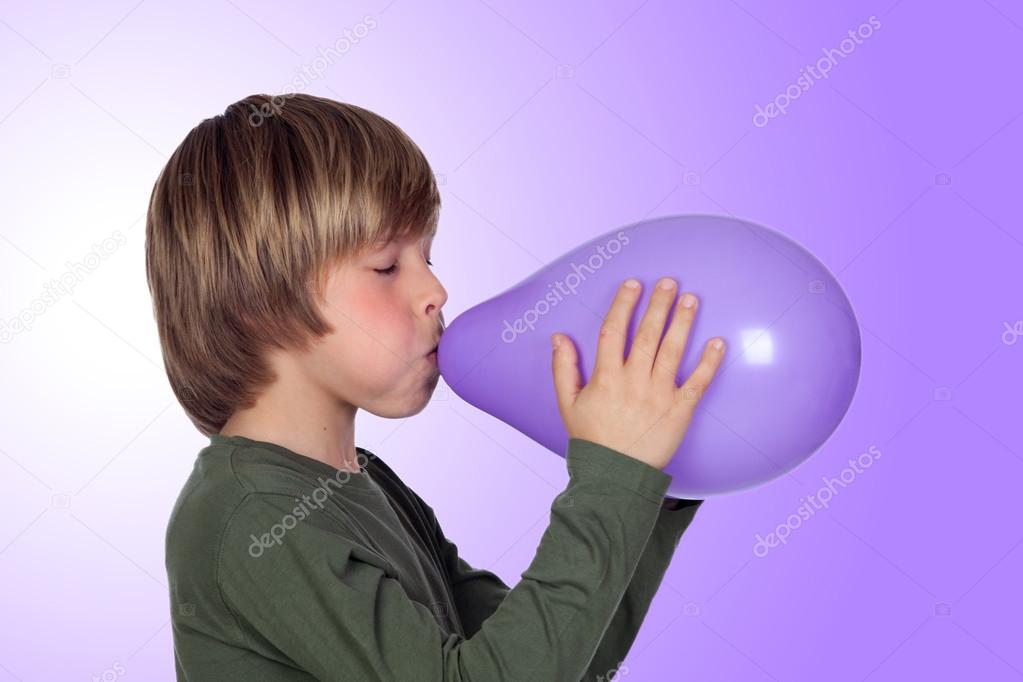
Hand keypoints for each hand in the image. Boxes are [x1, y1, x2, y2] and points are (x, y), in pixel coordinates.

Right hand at [551, 277, 725, 470]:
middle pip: (647, 334)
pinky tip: (717, 342)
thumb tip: (559, 337)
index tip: (633, 284)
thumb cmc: (591, 439)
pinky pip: (698, 382)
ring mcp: (659, 395)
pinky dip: (709, 362)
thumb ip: (563, 368)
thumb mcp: (567, 404)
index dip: (624, 305)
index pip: (614, 331)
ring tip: (691, 299)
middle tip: (669, 281)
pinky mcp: (679, 411)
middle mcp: (634, 381)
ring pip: (672, 351)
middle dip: (658, 305)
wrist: (614, 477)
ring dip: (682, 323)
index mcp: (606, 378)